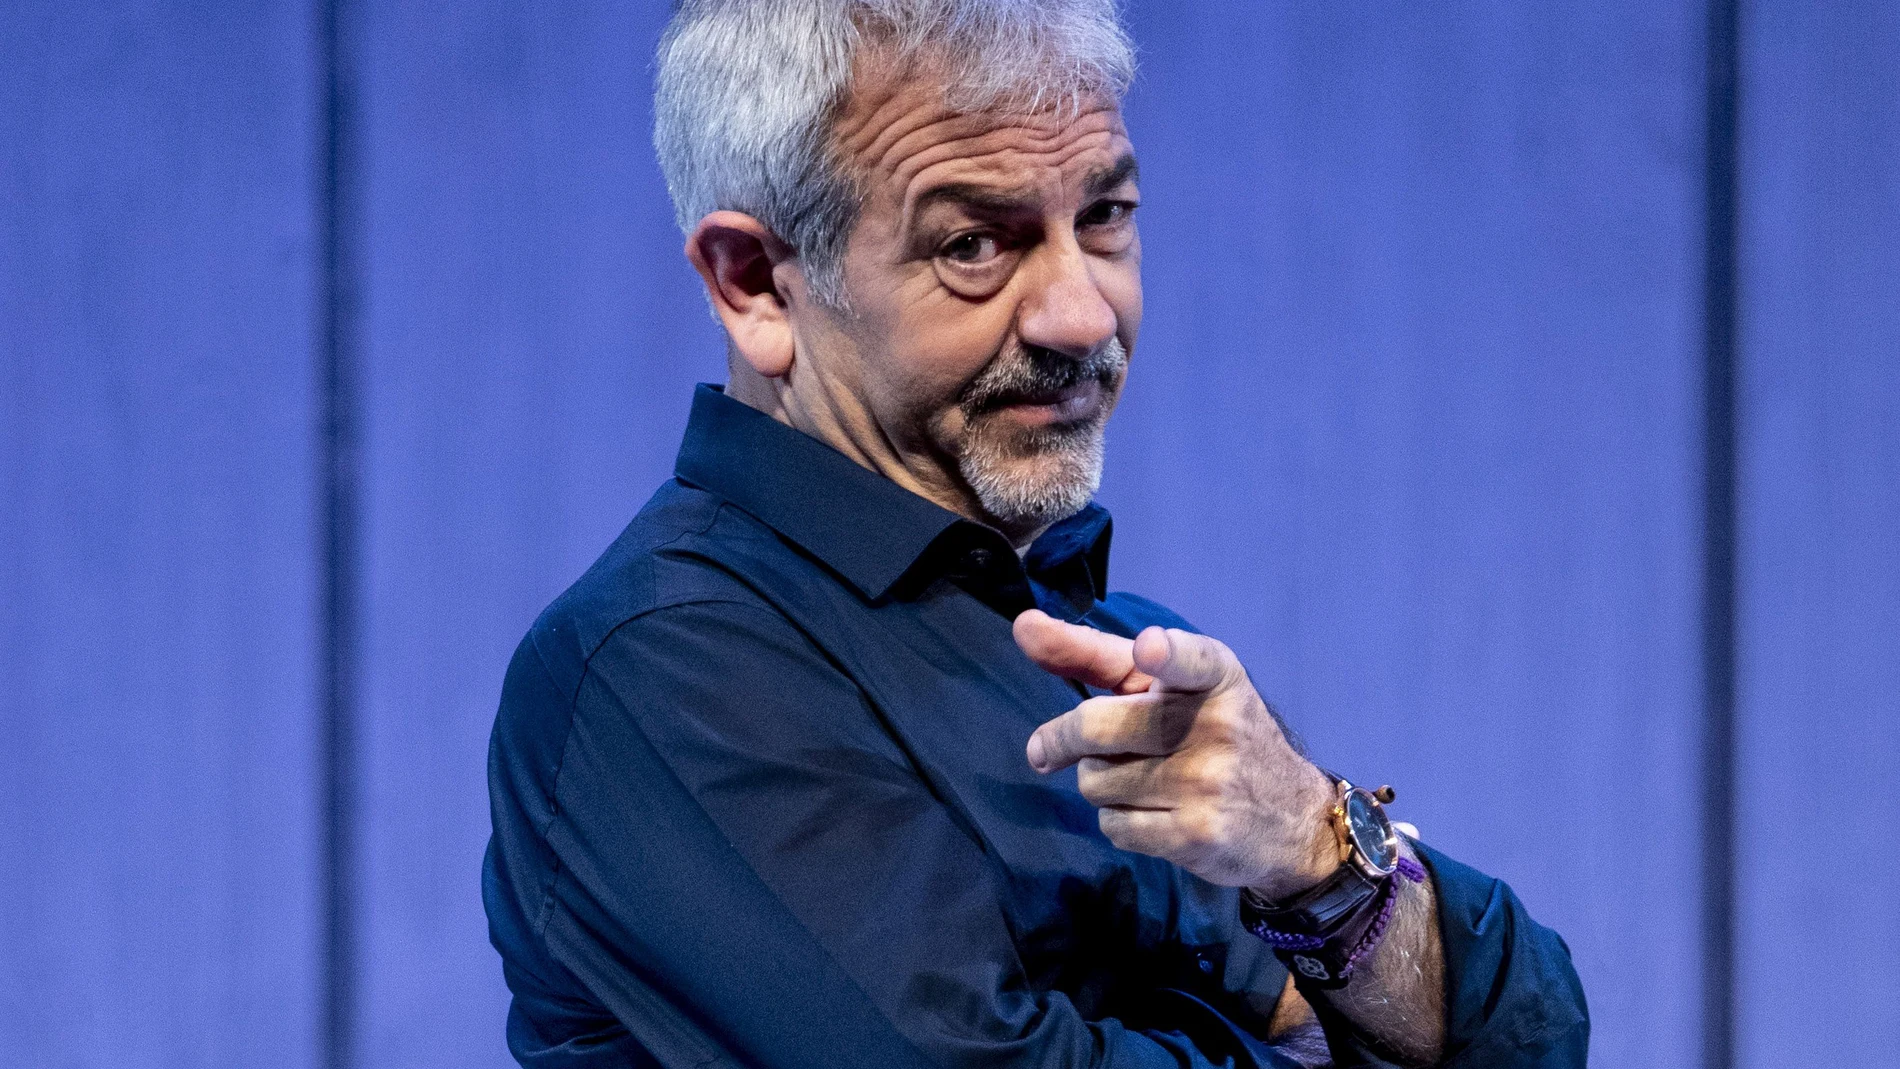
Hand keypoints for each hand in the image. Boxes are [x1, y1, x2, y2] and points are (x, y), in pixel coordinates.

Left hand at [1016, 610, 1339, 899]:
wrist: (1294, 819)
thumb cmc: (1215, 735)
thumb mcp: (1175, 684)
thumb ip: (1099, 655)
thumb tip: (1024, 626)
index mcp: (1216, 675)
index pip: (1190, 659)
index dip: (1167, 653)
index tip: (1152, 646)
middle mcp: (1217, 725)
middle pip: (1095, 726)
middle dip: (1061, 739)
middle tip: (1049, 750)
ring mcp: (1207, 783)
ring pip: (1095, 782)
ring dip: (1100, 783)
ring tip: (1143, 780)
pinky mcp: (1196, 835)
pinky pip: (1112, 826)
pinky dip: (1118, 822)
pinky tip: (1156, 815)